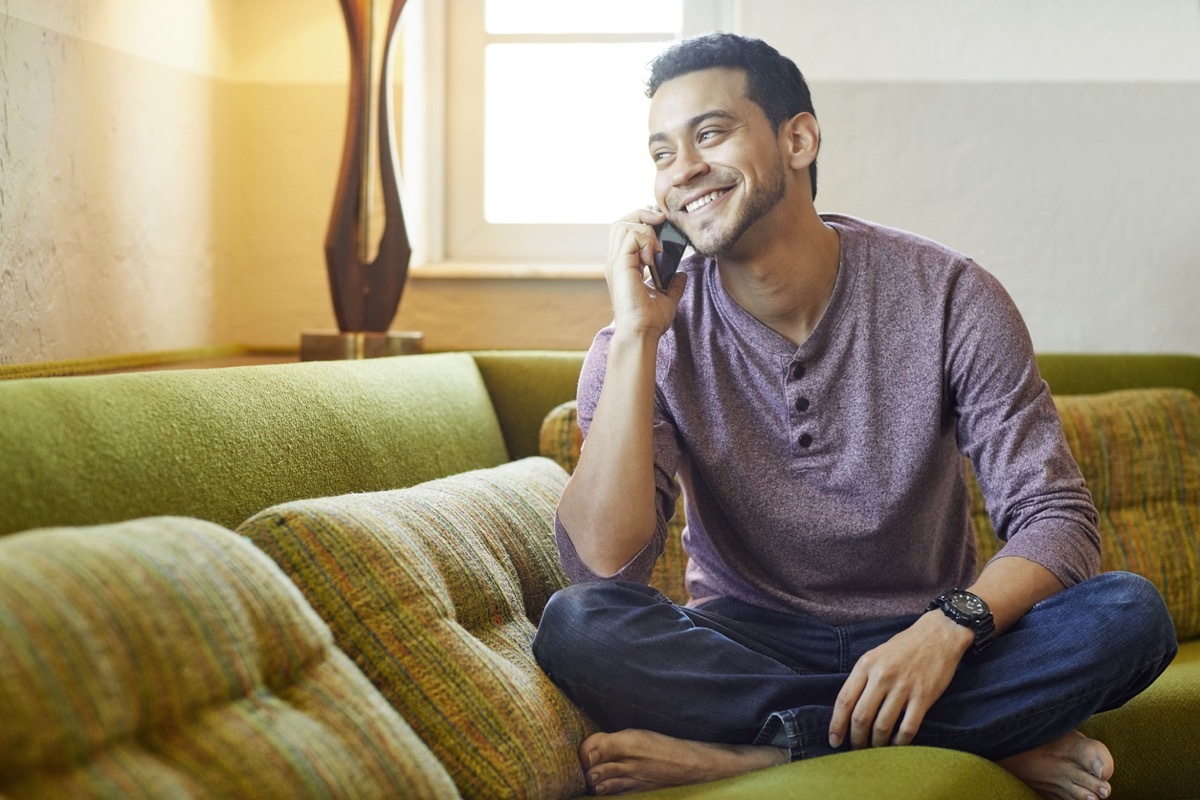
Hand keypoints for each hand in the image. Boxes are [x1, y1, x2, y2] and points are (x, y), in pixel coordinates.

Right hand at [606, 209, 686, 337]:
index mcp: (624, 266)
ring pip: (622, 224)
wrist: (642, 333)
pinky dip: (645, 239)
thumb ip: (673, 284)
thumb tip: (682, 274)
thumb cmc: (650, 321)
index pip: (626, 231)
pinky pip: (631, 236)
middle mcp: (616, 262)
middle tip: (662, 220)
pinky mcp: (620, 265)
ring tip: (657, 244)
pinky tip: (654, 255)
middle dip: (642, 215)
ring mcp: (616, 263)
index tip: (661, 221)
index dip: (642, 221)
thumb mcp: (667, 298)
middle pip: (620, 222)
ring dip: (644, 227)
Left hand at [828, 611, 972, 749]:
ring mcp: (904, 687)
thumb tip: (848, 708)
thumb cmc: (904, 647)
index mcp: (866, 665)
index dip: (837, 724)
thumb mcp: (875, 654)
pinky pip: (908, 727)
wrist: (938, 635)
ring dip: (876, 743)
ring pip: (883, 725)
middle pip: (861, 717)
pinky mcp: (924, 697)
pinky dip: (899, 742)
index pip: (844, 700)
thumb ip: (862, 678)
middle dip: (856, 738)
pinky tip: (896, 745)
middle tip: (856, 749)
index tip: (834, 740)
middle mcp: (882, 676)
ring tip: (875, 750)